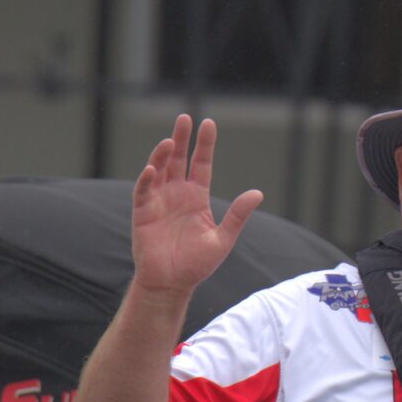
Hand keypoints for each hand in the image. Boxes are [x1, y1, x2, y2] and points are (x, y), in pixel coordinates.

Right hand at [131, 115, 263, 297]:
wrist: (172, 283)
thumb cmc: (197, 264)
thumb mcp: (223, 238)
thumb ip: (237, 215)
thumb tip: (258, 193)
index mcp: (197, 198)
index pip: (201, 164)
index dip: (205, 145)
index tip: (208, 123)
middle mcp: (177, 194)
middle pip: (179, 160)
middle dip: (181, 139)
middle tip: (185, 118)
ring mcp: (159, 201)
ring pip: (160, 170)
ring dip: (162, 154)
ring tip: (170, 140)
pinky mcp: (143, 212)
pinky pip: (143, 190)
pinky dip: (147, 179)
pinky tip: (153, 168)